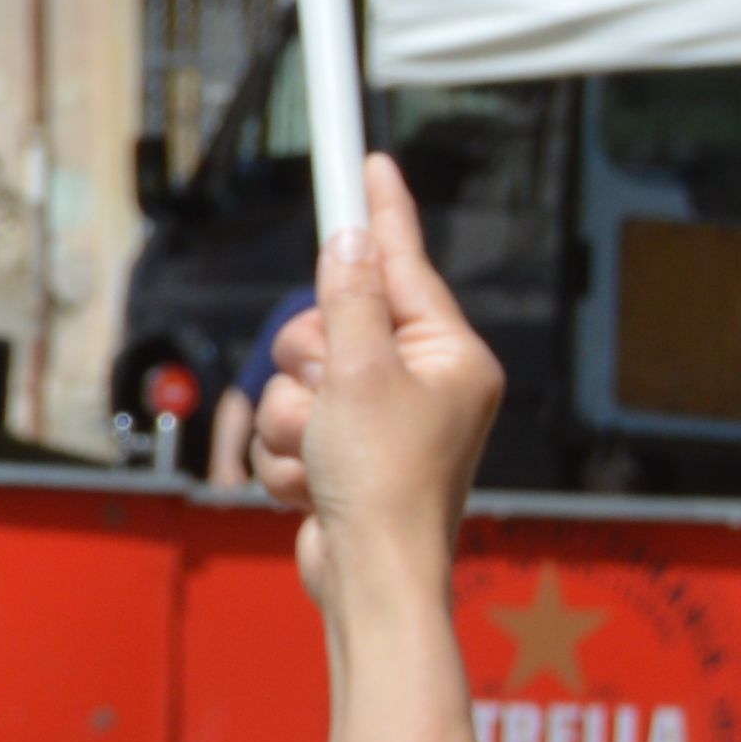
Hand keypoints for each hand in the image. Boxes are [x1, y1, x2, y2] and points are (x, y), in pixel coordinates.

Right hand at [261, 155, 501, 610]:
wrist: (372, 580)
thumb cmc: (387, 483)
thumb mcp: (360, 374)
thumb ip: (347, 300)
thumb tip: (347, 244)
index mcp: (450, 356)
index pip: (404, 265)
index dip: (381, 211)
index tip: (370, 162)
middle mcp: (422, 383)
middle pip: (330, 322)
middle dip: (306, 364)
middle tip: (324, 393)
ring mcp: (383, 421)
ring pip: (298, 378)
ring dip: (292, 418)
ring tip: (322, 455)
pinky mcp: (347, 455)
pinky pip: (290, 424)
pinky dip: (290, 454)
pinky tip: (314, 484)